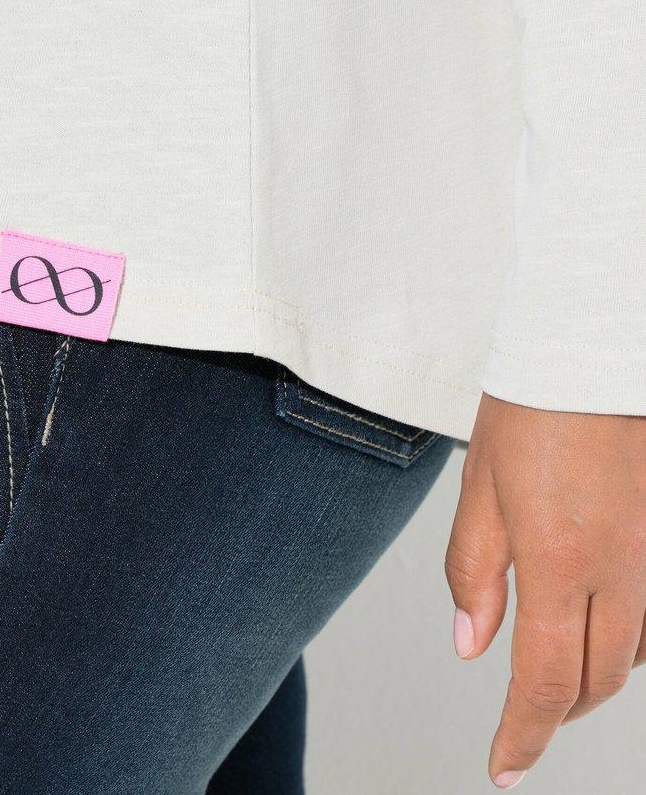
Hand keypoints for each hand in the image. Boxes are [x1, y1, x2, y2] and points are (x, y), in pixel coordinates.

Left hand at [445, 395, 645, 787]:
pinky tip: (592, 623)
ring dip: (591, 677)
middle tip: (517, 719)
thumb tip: (471, 645)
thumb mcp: (480, 487)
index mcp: (560, 561)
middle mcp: (619, 570)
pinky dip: (622, 639)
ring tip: (551, 674)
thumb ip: (474, 570)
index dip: (522, 736)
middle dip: (554, 712)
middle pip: (596, 680)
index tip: (502, 767)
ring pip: (633, 655)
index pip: (543, 683)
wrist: (593, 348)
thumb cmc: (531, 407)